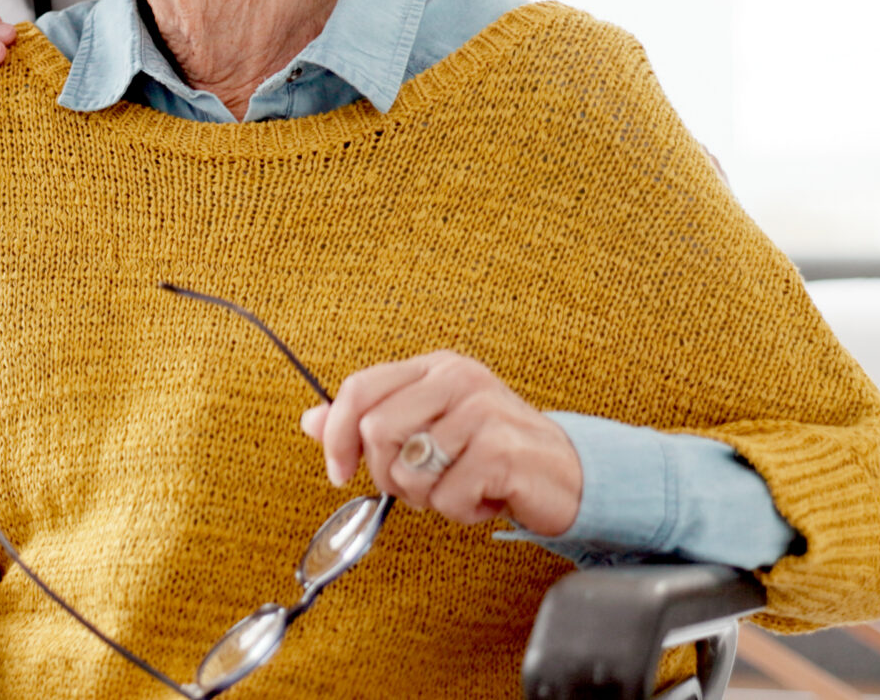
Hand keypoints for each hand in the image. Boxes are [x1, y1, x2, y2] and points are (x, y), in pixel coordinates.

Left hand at [300, 350, 582, 536]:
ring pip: (407, 469)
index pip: (359, 388)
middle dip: (387, 475)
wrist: (568, 475)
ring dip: (427, 497)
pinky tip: (483, 498)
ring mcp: (482, 411)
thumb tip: (311, 420)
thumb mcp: (430, 427)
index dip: (336, 435)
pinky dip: (459, 512)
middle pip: (375, 430)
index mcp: (435, 368)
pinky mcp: (501, 450)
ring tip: (457, 488)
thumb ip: (372, 420)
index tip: (339, 471)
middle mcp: (458, 379)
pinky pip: (445, 498)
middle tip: (420, 486)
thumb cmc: (493, 452)